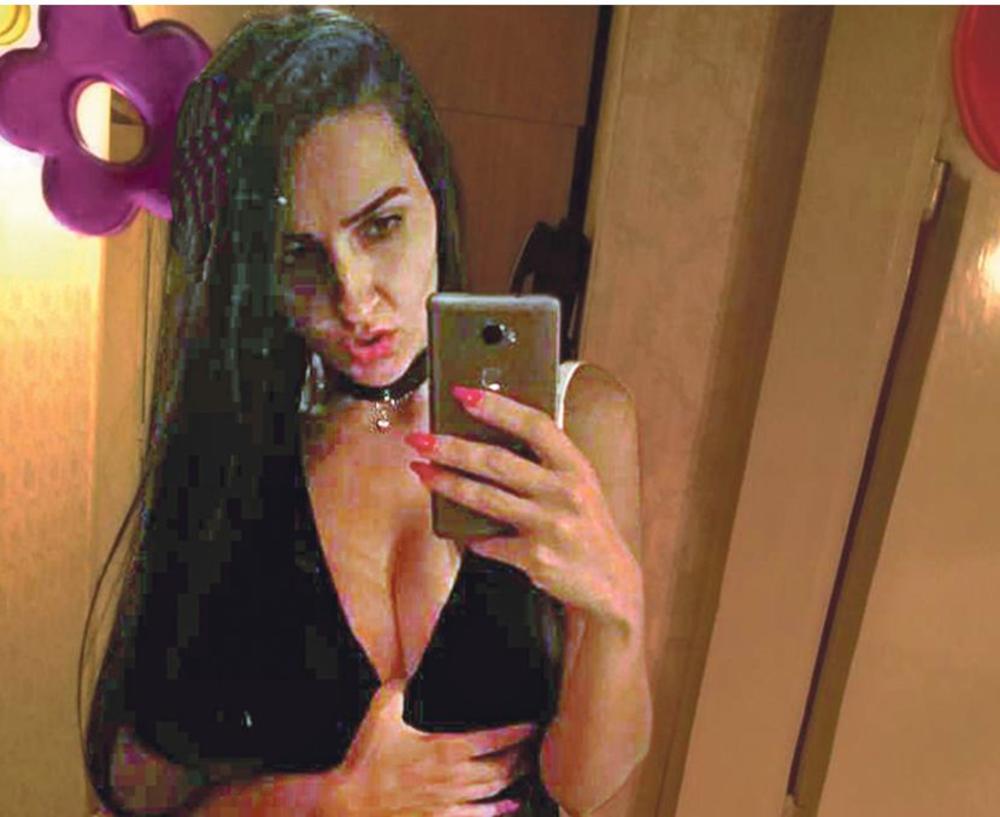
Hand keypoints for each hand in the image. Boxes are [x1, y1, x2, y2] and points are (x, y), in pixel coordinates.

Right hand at [327, 679, 532, 815]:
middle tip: (534, 744)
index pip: (495, 739)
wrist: (350, 805)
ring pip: (495, 790)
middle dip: (523, 754)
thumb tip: (413, 673)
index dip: (518, 732)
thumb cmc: (367, 759)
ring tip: (527, 766)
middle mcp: (455, 777)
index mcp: (445, 749)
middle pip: (504, 767)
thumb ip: (401, 687)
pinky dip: (499, 809)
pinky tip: (510, 803)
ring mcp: (450, 802)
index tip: (533, 724)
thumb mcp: (382, 710)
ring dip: (515, 778)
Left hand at [405, 386, 641, 625]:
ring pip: (485, 498)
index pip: (535, 425)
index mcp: (576, 467)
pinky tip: (460, 529)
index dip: (498, 407)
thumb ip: (547, 464)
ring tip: (422, 471)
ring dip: (447, 483)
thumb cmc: (587, 528)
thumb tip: (491, 439)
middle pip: (497, 461)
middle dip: (452, 447)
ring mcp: (550, 526)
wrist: (611, 583)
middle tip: (421, 439)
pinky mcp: (536, 558)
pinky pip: (490, 542)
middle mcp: (565, 492)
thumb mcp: (580, 487)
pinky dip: (473, 536)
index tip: (463, 394)